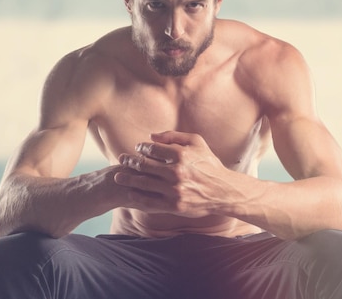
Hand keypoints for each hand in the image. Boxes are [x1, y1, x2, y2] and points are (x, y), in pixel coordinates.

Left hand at [114, 131, 234, 216]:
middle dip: (129, 162)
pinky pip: (150, 202)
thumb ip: (173, 136)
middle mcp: (176, 173)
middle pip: (144, 166)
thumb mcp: (197, 142)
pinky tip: (131, 193)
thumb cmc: (209, 164)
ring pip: (143, 184)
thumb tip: (151, 136)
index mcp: (181, 155)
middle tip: (121, 159)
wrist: (224, 191)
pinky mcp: (174, 206)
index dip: (141, 148)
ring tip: (118, 177)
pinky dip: (138, 197)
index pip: (152, 149)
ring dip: (128, 179)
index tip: (137, 148)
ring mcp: (174, 190)